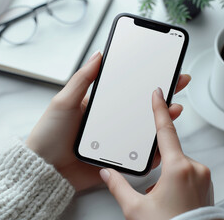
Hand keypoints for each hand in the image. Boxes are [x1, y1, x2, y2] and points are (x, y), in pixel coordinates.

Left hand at [26, 51, 190, 191]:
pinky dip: (154, 148)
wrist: (45, 169)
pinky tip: (162, 141)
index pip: (128, 88)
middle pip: (141, 106)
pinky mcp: (117, 157)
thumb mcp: (65, 101)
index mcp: (102, 104)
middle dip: (162, 94)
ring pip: (145, 128)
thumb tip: (99, 54)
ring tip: (175, 109)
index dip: (144, 78)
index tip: (161, 67)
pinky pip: (139, 153)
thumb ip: (83, 79)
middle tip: (178, 82)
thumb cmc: (50, 133)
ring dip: (163, 118)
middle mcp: (112, 120)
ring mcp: (116, 139)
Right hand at [100, 88, 212, 219]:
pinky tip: (173, 200)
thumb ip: (119, 186)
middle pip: (171, 154)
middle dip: (159, 169)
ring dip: (168, 177)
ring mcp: (204, 177)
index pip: (165, 131)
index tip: (159, 93)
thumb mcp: (136, 209)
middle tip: (154, 193)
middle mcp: (195, 168)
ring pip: (180, 165)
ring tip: (164, 201)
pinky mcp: (208, 184)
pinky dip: (178, 182)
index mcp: (177, 169)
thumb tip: (107, 173)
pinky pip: (189, 174)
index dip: (159, 110)